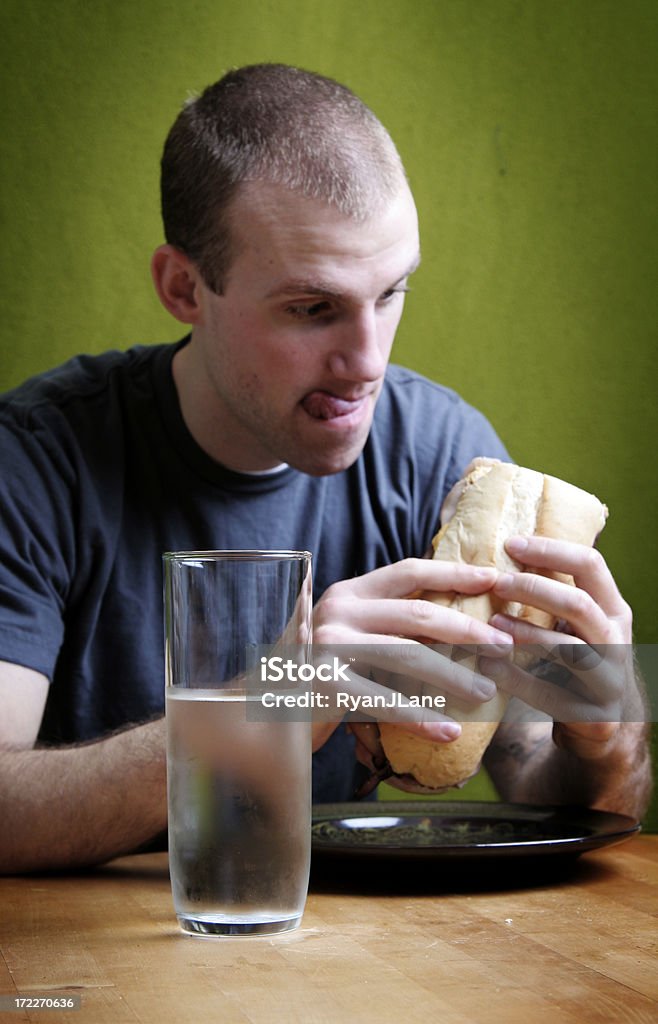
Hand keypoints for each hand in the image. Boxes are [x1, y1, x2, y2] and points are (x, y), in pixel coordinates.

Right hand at [311, 558, 512, 749]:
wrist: (261, 705)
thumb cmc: (319, 671)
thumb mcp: (351, 634)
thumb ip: (390, 624)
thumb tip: (460, 625)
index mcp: (349, 593)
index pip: (409, 572)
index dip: (454, 574)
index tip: (494, 578)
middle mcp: (337, 611)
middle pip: (417, 614)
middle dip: (468, 630)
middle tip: (503, 646)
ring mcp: (328, 647)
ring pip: (408, 656)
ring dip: (453, 676)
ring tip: (485, 692)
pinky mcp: (323, 685)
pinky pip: (385, 701)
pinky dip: (422, 718)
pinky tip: (448, 731)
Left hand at [480, 535, 643, 759]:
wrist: (602, 723)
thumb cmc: (576, 658)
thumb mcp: (576, 623)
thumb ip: (554, 592)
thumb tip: (505, 548)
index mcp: (613, 609)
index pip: (590, 564)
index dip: (550, 550)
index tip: (510, 544)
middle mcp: (617, 640)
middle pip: (578, 603)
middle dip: (534, 589)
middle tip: (497, 582)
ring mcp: (609, 679)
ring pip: (568, 649)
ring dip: (525, 633)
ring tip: (491, 622)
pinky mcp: (592, 715)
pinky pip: (550, 695)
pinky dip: (515, 678)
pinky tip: (486, 665)